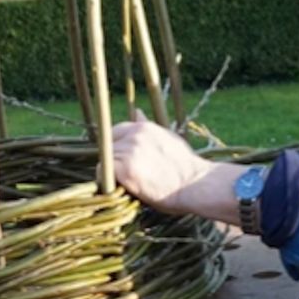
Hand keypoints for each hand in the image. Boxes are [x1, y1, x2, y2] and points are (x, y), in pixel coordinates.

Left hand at [112, 112, 244, 221]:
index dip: (118, 146)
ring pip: (106, 158)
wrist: (195, 184)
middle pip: (107, 144)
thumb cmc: (185, 165)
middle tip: (126, 173)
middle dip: (113, 157)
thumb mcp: (168, 138)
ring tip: (128, 182)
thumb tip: (137, 111)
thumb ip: (148, 127)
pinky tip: (123, 186)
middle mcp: (134, 135)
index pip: (116, 131)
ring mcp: (129, 151)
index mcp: (143, 127)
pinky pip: (103, 172)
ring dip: (112, 170)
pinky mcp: (124, 168)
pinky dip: (108, 180)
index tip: (125, 159)